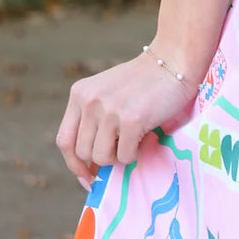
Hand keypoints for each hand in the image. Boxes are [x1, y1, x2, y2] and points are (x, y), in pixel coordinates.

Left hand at [55, 52, 195, 186]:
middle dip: (102, 159)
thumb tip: (88, 166)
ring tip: (132, 140)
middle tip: (121, 150)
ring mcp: (109, 110)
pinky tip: (144, 137)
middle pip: (83, 153)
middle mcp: (89, 101)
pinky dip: (135, 154)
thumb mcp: (107, 93)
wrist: (174, 62)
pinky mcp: (131, 120)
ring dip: (118, 157)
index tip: (86, 176)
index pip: (64, 140)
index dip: (74, 164)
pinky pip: (125, 156)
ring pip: (102, 158)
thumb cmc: (144, 82)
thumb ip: (93, 120)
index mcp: (79, 94)